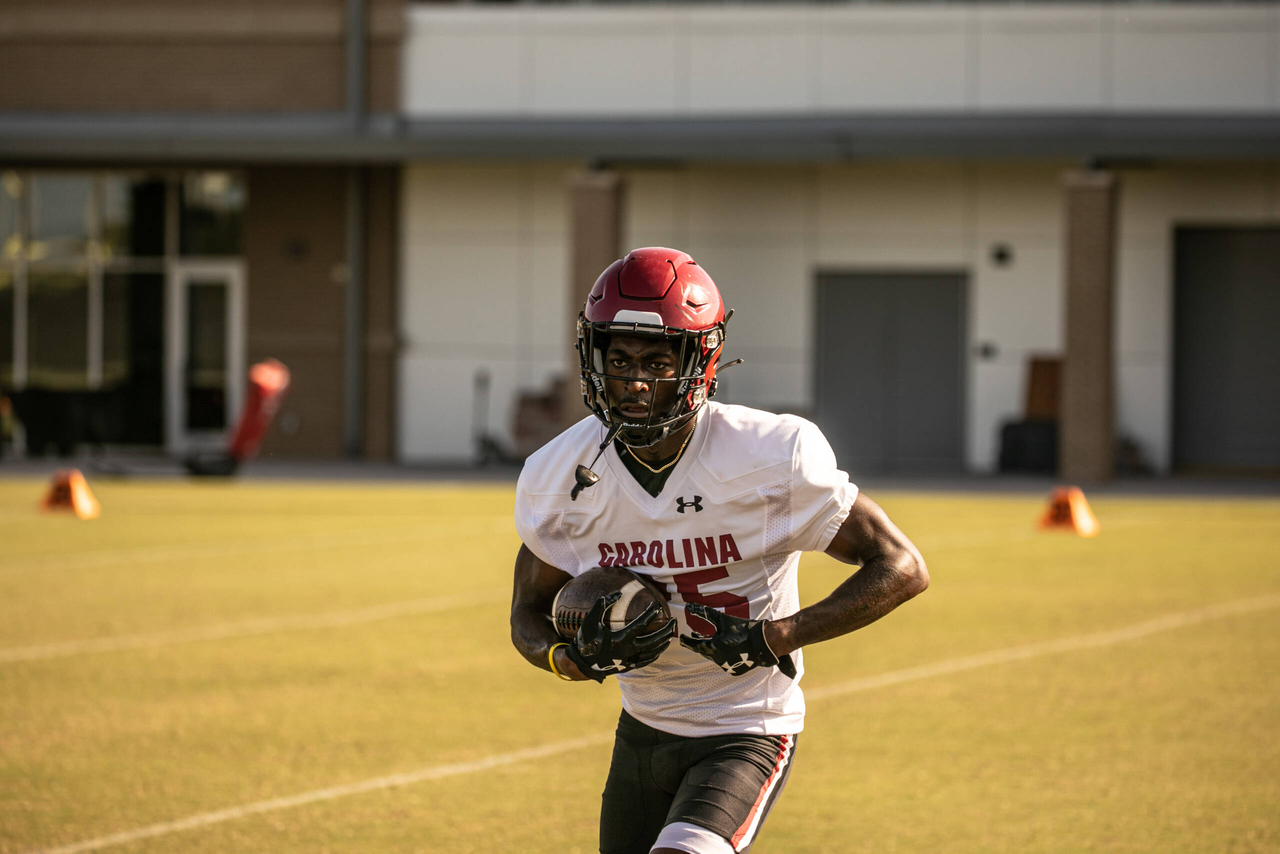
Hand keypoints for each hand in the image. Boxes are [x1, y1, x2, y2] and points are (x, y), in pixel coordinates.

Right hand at [564, 592, 676, 682]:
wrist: (581, 663)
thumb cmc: (586, 639)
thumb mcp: (591, 619)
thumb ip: (603, 604)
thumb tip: (618, 593)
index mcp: (619, 639)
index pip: (640, 625)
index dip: (650, 614)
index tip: (656, 606)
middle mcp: (626, 651)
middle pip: (653, 641)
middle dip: (665, 630)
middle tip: (673, 621)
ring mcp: (628, 661)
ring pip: (652, 652)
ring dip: (663, 642)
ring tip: (671, 633)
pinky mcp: (628, 667)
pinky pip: (646, 661)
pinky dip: (655, 654)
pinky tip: (660, 648)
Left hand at [679, 603, 797, 678]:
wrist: (764, 642)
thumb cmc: (742, 629)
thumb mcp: (722, 619)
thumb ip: (704, 613)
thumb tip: (689, 606)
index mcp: (713, 648)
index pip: (695, 645)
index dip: (688, 641)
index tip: (682, 639)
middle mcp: (718, 660)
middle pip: (705, 651)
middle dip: (701, 644)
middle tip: (694, 637)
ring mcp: (727, 667)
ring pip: (715, 657)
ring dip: (713, 649)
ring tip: (713, 641)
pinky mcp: (735, 671)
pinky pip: (725, 662)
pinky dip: (724, 655)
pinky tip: (728, 648)